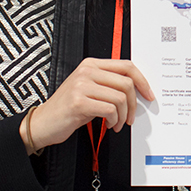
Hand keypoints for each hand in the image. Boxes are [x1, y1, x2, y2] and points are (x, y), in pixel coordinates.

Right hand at [21, 59, 153, 152]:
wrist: (42, 123)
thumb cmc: (68, 109)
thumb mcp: (88, 90)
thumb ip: (108, 85)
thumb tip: (135, 91)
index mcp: (91, 64)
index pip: (126, 65)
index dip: (142, 81)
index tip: (148, 95)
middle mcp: (86, 71)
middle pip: (126, 82)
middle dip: (133, 104)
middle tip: (130, 117)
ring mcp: (81, 85)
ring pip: (120, 98)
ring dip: (123, 116)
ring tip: (116, 123)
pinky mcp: (79, 102)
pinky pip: (109, 110)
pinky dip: (114, 121)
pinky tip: (108, 125)